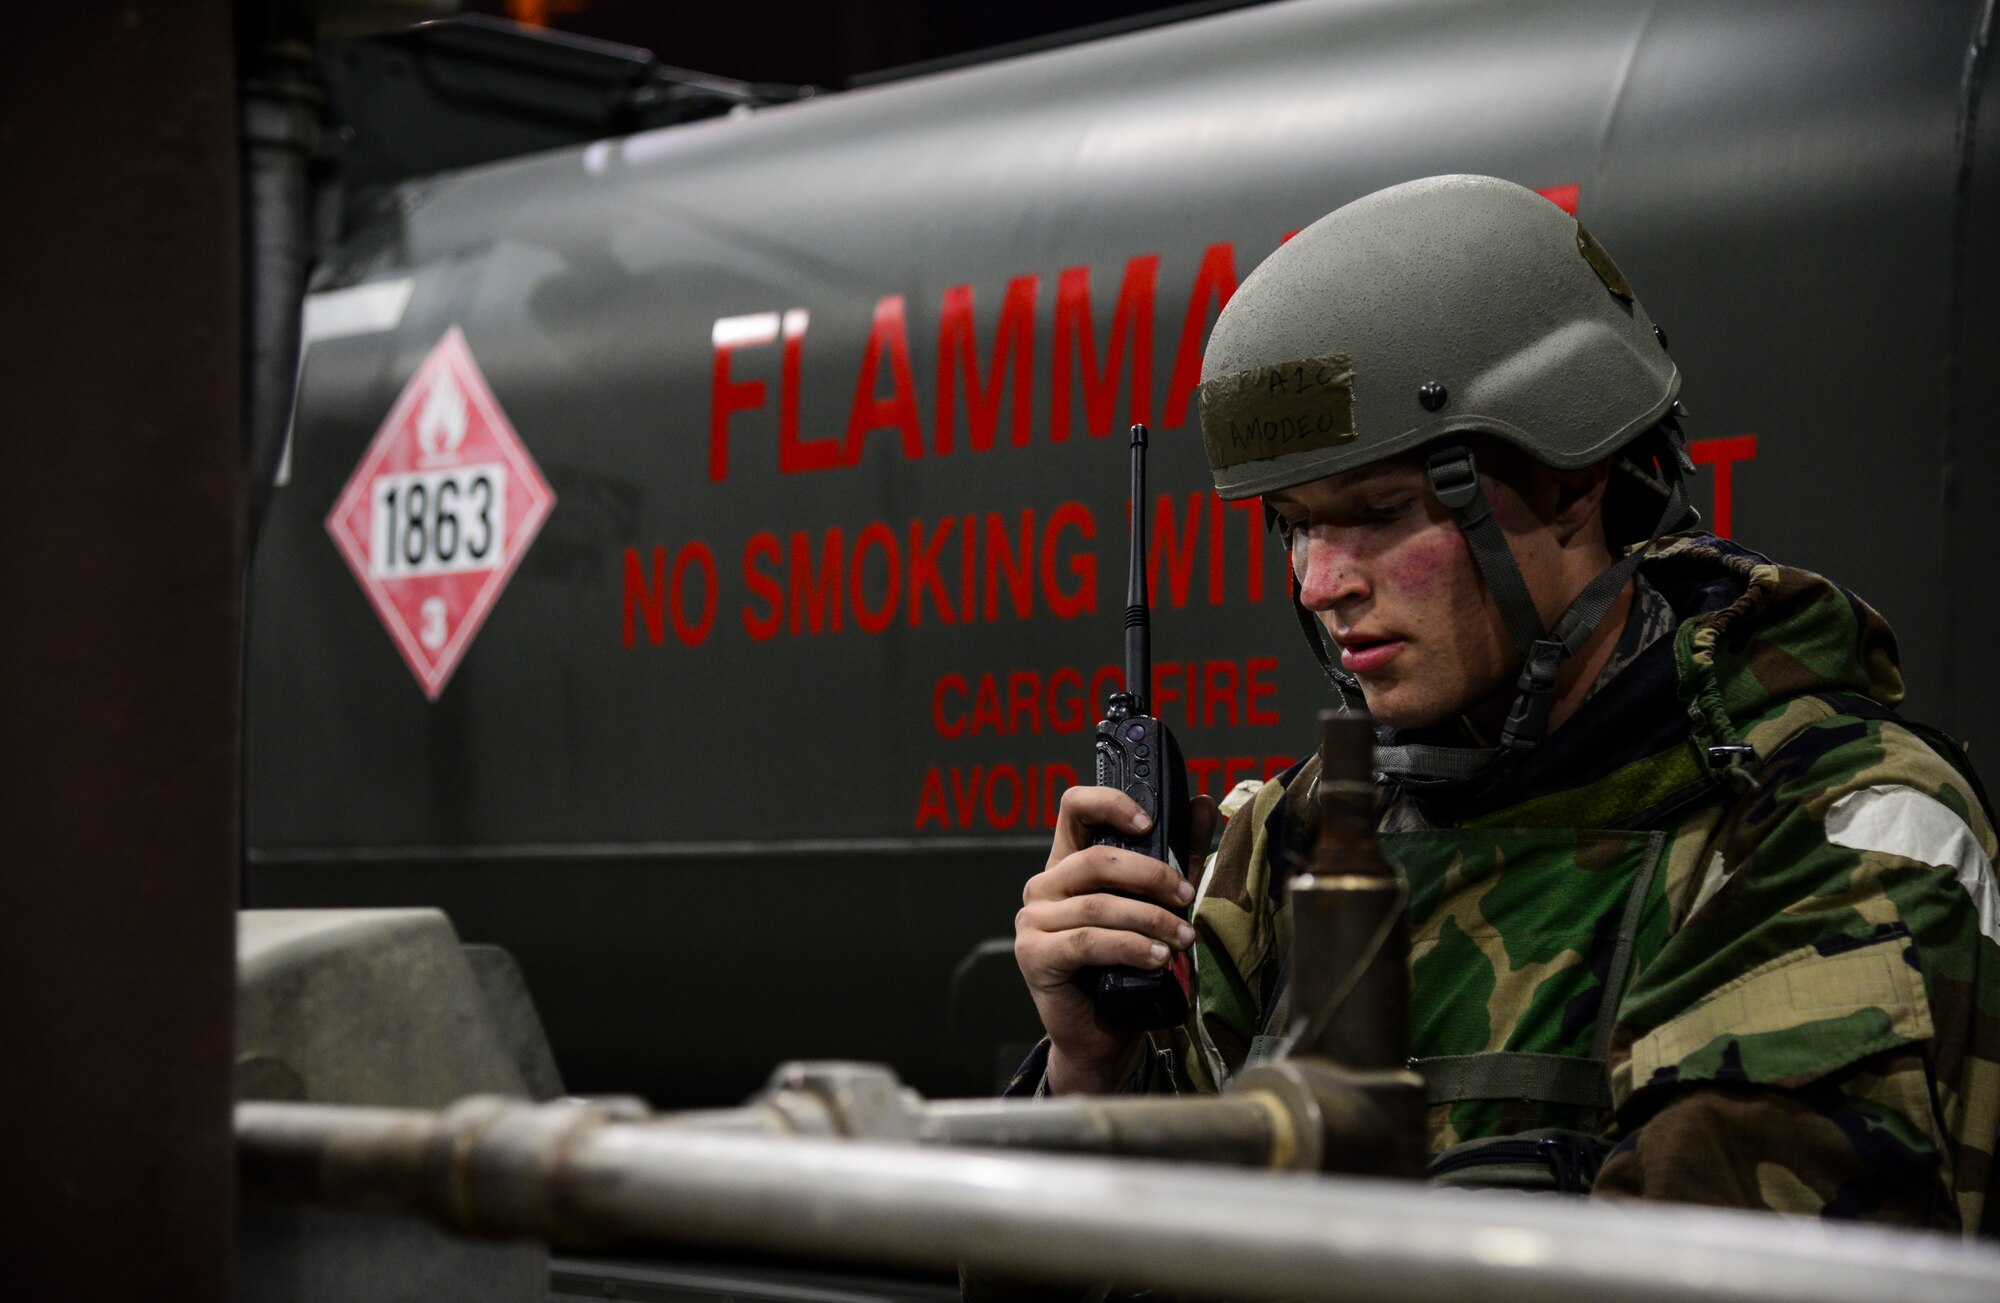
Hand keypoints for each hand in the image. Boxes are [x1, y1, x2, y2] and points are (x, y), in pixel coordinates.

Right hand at [1014, 785, 1216, 1094]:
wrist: (1102, 1034)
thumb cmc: (1127, 966)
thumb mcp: (1156, 902)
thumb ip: (1175, 855)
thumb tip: (1200, 803)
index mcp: (1067, 863)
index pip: (1073, 808)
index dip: (1109, 804)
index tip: (1149, 823)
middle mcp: (1043, 886)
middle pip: (1095, 859)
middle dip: (1149, 875)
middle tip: (1186, 895)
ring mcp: (1033, 921)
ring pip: (1097, 905)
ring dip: (1150, 919)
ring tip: (1184, 937)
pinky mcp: (1035, 955)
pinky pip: (1087, 942)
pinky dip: (1129, 947)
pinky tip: (1157, 957)